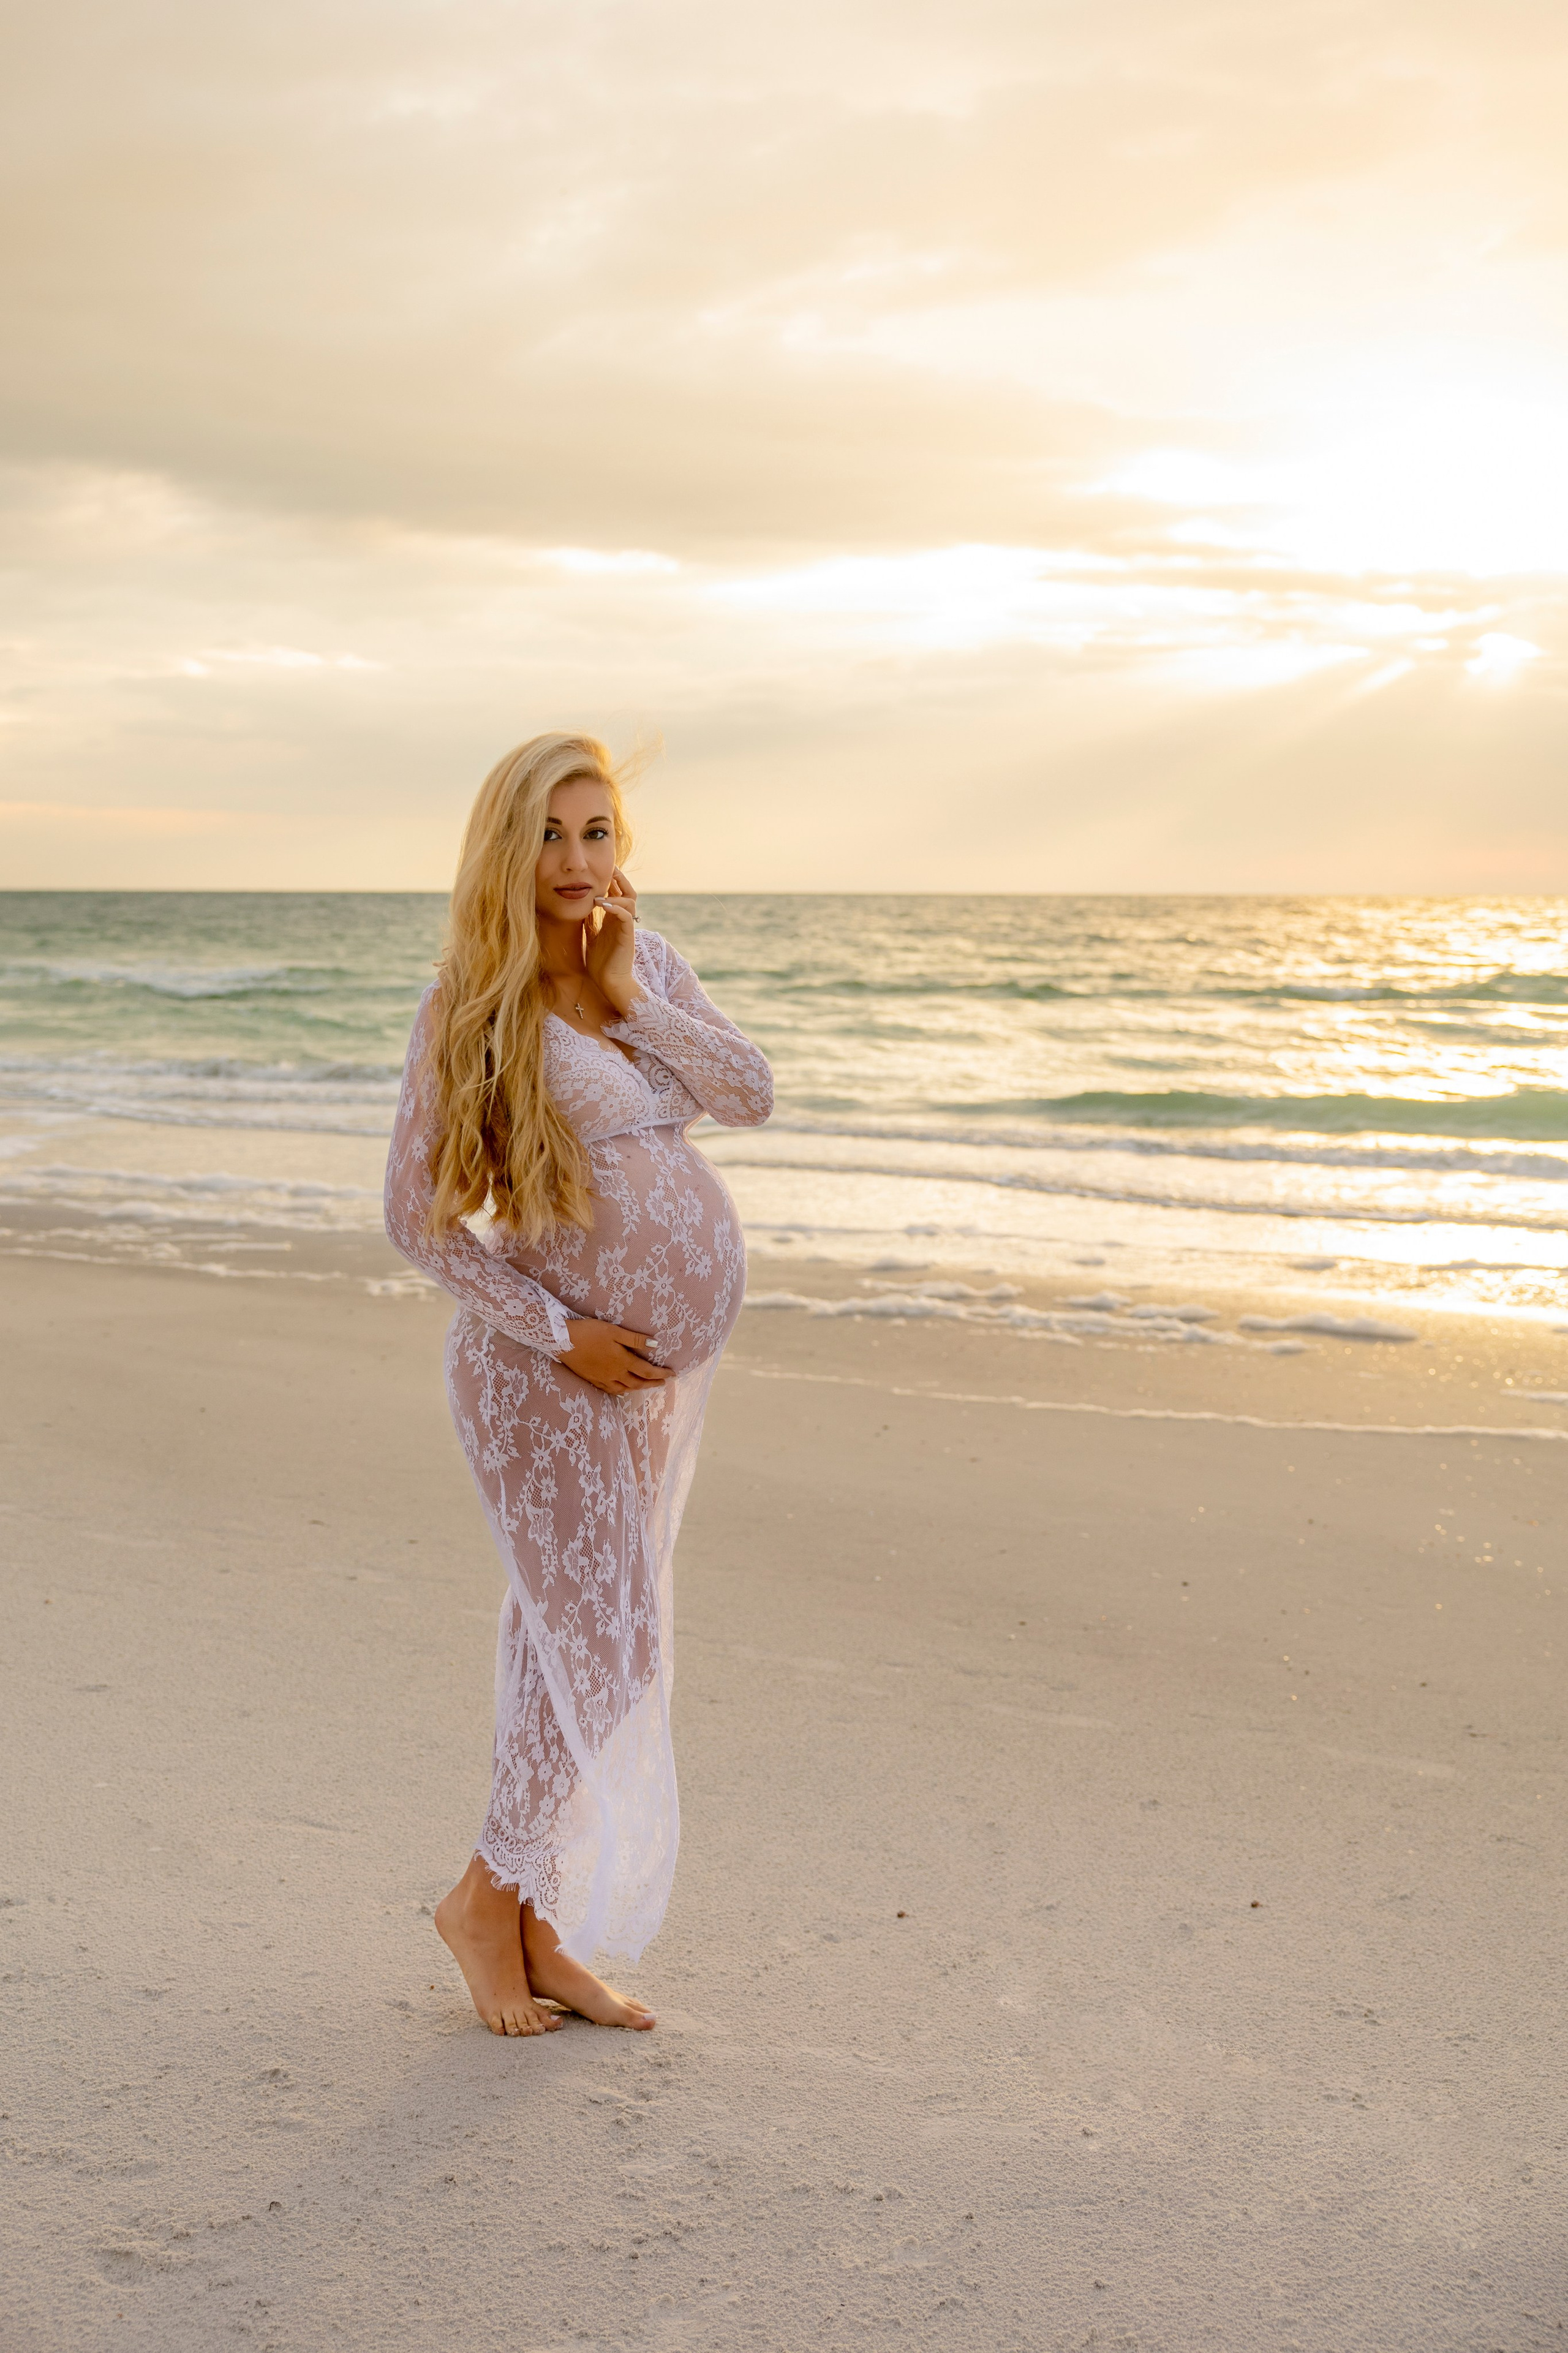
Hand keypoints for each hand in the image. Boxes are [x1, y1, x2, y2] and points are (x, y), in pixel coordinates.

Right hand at [560, 1317, 671, 1396]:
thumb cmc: (590, 1332)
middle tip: (663, 1383)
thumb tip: (655, 1345)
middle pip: (638, 1383)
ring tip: (645, 1386)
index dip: (661, 1374)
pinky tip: (621, 1390)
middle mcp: (614, 1374)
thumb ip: (635, 1340)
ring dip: (637, 1389)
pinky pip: (610, 1390)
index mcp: (622, 1362)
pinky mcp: (592, 1379)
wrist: (563, 1341)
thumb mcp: (614, 1331)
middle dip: (652, 1384)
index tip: (672, 1374)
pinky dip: (620, 1391)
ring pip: (624, 1389)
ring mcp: (602, 1379)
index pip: (647, 1371)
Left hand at [583, 867, 639, 1015]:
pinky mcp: (627, 935)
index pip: (618, 894)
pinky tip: (601, 904)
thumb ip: (589, 921)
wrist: (609, 982)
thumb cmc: (601, 963)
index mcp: (614, 920)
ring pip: (630, 901)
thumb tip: (580, 907)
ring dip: (616, 892)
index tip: (598, 871)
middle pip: (628, 892)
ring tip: (599, 890)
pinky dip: (616, 907)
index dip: (611, 881)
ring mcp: (626, 928)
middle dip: (619, 879)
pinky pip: (625, 915)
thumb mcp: (591, 936)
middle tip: (607, 868)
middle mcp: (623, 921)